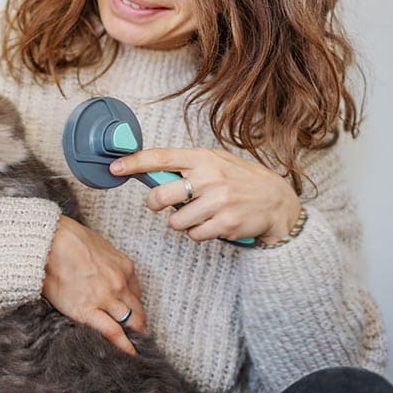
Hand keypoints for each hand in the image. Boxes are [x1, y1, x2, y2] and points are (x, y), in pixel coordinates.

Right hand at [42, 216, 146, 354]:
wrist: (50, 241)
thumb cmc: (69, 239)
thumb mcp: (99, 245)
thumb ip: (107, 262)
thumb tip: (105, 272)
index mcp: (124, 267)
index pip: (136, 294)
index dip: (135, 307)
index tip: (133, 316)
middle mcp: (120, 283)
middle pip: (137, 311)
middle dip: (140, 326)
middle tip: (140, 339)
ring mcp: (106, 298)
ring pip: (130, 323)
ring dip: (135, 338)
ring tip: (136, 351)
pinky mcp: (88, 310)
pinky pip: (113, 333)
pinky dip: (124, 347)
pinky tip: (130, 356)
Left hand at [110, 148, 300, 245]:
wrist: (277, 202)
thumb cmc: (241, 180)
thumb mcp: (217, 162)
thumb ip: (188, 166)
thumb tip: (151, 172)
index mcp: (203, 157)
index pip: (160, 157)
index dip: (134, 163)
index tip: (115, 167)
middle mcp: (209, 177)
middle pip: (159, 196)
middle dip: (156, 204)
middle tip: (166, 204)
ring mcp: (217, 200)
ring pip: (175, 221)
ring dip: (183, 222)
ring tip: (201, 214)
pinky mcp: (224, 223)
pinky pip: (193, 235)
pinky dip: (198, 233)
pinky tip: (213, 224)